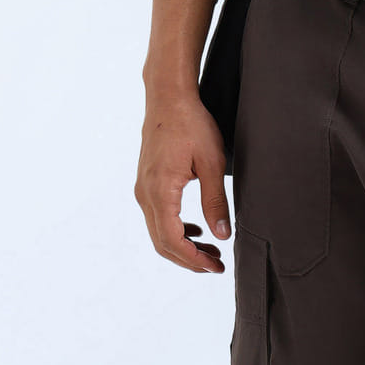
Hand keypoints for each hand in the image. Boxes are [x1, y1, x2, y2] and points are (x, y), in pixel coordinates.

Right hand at [134, 89, 231, 272]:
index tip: (216, 266)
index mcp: (160, 191)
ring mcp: (142, 189)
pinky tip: (195, 229)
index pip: (172, 240)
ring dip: (182, 245)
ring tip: (210, 250)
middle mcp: (145, 194)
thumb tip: (222, 235)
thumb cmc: (192, 123)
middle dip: (189, 259)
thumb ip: (215, 201)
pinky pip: (157, 216)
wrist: (169, 97)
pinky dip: (175, 229)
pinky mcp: (146, 182)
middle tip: (216, 265)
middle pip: (162, 242)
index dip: (193, 259)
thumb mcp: (211, 161)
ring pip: (158, 231)